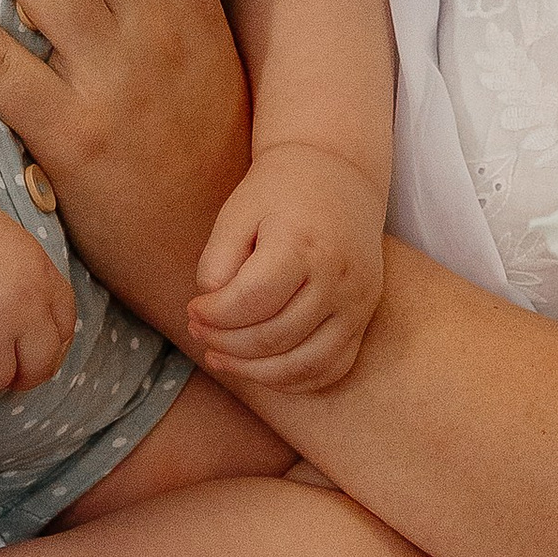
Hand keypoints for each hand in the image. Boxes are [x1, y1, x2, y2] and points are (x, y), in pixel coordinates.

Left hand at [189, 144, 386, 392]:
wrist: (340, 176)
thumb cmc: (280, 192)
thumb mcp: (238, 210)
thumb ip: (218, 258)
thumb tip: (210, 307)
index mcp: (303, 244)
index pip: (251, 301)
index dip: (213, 315)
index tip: (193, 309)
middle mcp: (338, 277)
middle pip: (274, 336)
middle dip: (225, 342)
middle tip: (199, 331)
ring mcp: (357, 302)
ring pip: (303, 364)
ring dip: (254, 370)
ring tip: (220, 357)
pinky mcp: (364, 317)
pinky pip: (331, 368)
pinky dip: (293, 379)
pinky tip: (260, 368)